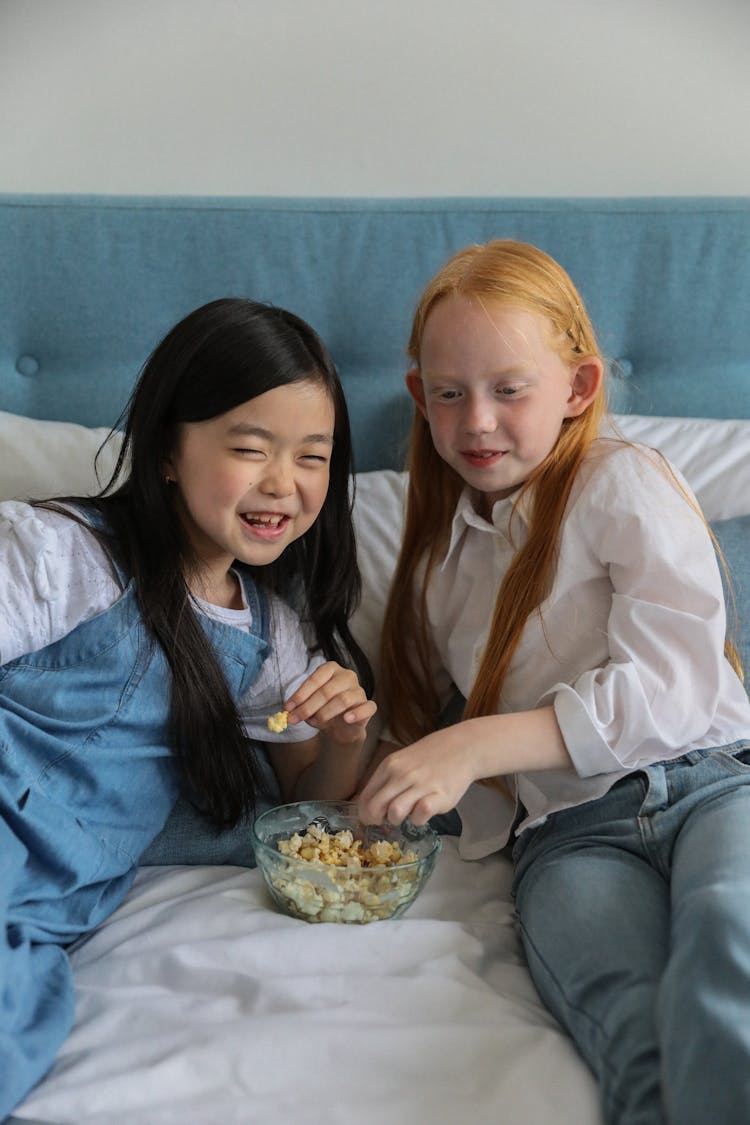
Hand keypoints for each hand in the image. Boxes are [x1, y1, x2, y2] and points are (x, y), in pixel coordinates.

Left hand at [285, 662, 376, 745]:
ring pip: (344, 699)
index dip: (300, 695)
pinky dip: (357, 714)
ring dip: (325, 713)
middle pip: (327, 691)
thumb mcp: (309, 707)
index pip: (315, 679)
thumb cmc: (324, 710)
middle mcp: (346, 676)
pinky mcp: (368, 706)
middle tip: (294, 719)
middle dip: (308, 707)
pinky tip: (347, 719)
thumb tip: (288, 713)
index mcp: (330, 669)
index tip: (287, 708)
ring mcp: (359, 690)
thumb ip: (300, 707)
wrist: (341, 727)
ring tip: (315, 722)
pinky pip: (367, 708)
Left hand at [358, 728, 475, 825]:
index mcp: (390, 766)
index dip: (365, 813)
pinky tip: (423, 812)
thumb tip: (371, 806)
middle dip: (377, 820)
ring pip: (395, 812)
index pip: (366, 797)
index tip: (372, 818)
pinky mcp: (439, 796)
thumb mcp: (402, 761)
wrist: (463, 748)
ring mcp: (421, 785)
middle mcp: (402, 774)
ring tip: (407, 813)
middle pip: (375, 807)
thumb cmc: (430, 757)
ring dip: (398, 819)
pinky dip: (419, 819)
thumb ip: (387, 781)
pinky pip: (420, 815)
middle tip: (387, 820)